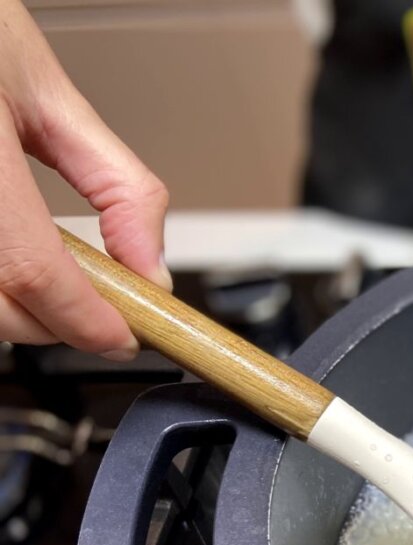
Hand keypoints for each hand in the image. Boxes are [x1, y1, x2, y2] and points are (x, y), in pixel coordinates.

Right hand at [1, 0, 168, 358]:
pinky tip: (13, 262)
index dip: (84, 319)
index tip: (121, 337)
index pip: (32, 268)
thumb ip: (117, 186)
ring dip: (18, 311)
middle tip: (97, 311)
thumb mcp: (50, 93)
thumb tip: (151, 268)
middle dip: (54, 324)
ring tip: (55, 283)